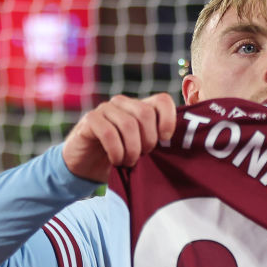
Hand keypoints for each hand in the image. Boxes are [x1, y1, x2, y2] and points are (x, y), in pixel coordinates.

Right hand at [62, 93, 176, 182]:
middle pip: (146, 113)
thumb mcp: (142, 151)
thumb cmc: (120, 158)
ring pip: (128, 124)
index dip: (168, 119)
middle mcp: (124, 104)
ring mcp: (106, 109)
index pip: (162, 100)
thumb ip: (157, 143)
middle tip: (143, 156)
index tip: (166, 140)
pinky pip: (108, 132)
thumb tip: (180, 146)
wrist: (86, 166)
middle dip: (148, 140)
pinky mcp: (90, 119)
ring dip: (131, 150)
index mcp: (140, 107)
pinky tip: (116, 160)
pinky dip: (116, 151)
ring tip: (129, 163)